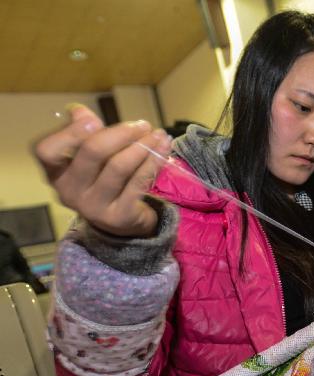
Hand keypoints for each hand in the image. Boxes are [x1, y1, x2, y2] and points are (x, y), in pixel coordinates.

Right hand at [33, 104, 171, 237]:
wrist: (123, 223)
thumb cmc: (104, 181)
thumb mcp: (90, 159)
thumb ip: (84, 134)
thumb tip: (79, 111)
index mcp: (55, 173)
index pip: (47, 150)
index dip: (70, 132)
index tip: (95, 120)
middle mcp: (69, 192)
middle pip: (92, 152)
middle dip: (121, 133)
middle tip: (142, 125)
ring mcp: (93, 207)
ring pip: (119, 167)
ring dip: (143, 146)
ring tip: (158, 136)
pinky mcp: (119, 217)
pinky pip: (138, 182)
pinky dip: (153, 163)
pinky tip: (163, 151)